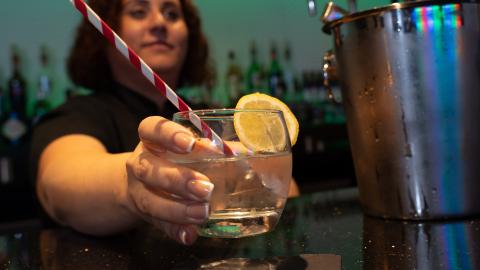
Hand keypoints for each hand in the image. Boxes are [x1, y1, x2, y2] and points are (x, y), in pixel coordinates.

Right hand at [124, 116, 214, 244]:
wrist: (142, 184)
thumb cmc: (176, 160)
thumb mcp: (190, 149)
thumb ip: (214, 149)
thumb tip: (248, 153)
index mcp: (152, 140)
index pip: (151, 129)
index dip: (168, 135)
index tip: (190, 144)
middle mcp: (141, 163)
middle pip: (149, 169)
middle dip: (178, 180)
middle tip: (205, 188)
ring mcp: (138, 190)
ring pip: (149, 201)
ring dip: (177, 209)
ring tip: (202, 212)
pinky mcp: (144, 215)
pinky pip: (157, 225)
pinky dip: (175, 230)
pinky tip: (190, 234)